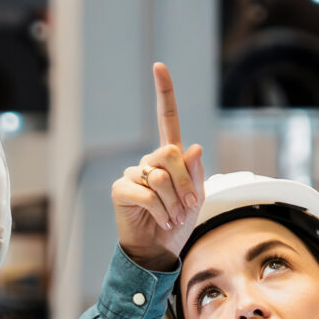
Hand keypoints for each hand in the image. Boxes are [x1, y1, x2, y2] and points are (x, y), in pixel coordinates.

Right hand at [110, 62, 206, 272]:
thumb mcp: (196, 199)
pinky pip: (147, 192)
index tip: (159, 67)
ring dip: (174, 201)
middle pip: (170, 153)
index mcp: (168, 158)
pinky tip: (160, 220)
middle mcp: (149, 161)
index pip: (166, 119)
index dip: (164, 93)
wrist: (157, 252)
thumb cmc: (177, 224)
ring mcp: (133, 174)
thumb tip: (195, 147)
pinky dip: (159, 209)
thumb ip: (196, 174)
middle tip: (187, 207)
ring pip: (161, 176)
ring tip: (172, 218)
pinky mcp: (121, 190)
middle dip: (185, 182)